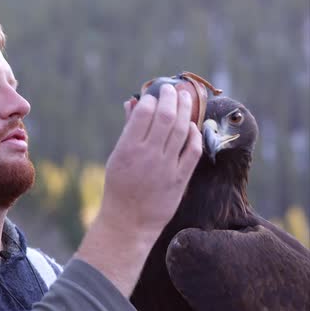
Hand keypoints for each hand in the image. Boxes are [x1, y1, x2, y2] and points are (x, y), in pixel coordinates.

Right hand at [102, 84, 201, 236]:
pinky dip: (193, 134)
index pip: (144, 114)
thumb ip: (127, 130)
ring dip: (185, 110)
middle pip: (165, 117)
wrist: (128, 221)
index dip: (151, 100)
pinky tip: (191, 126)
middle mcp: (147, 155)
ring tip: (186, 98)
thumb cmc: (119, 187)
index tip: (153, 96)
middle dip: (171, 98)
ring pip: (181, 130)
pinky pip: (192, 150)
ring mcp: (165, 167)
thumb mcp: (116, 157)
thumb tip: (132, 103)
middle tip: (173, 89)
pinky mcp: (179, 178)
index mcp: (127, 148)